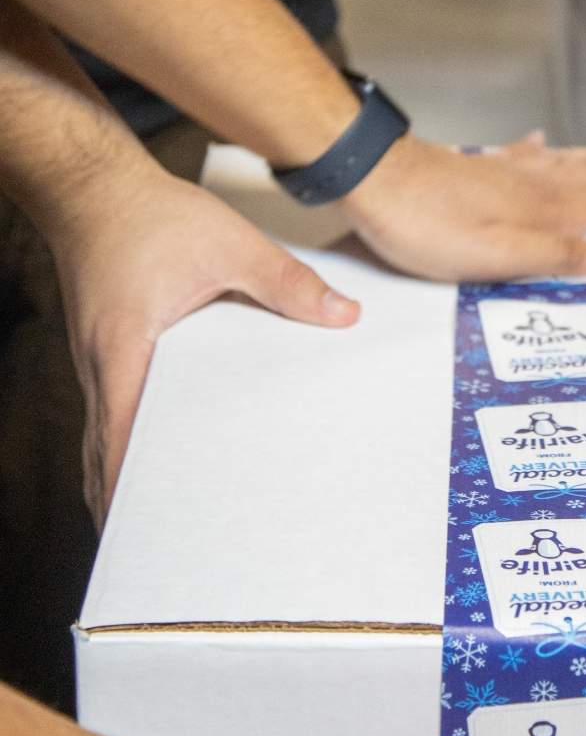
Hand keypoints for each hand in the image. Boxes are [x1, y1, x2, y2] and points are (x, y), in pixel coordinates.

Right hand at [50, 163, 359, 526]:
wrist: (91, 186)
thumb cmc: (148, 214)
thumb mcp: (229, 244)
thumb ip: (287, 283)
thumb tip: (344, 316)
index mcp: (126, 351)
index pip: (124, 440)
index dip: (132, 494)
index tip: (149, 537)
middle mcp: (103, 368)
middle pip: (109, 456)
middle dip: (131, 505)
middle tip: (166, 548)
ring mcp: (100, 365)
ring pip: (105, 440)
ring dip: (125, 481)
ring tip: (160, 526)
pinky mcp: (109, 355)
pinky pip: (115, 415)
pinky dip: (127, 449)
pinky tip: (158, 461)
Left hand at [343, 132, 585, 281]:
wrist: (371, 182)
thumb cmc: (428, 227)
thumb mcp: (502, 257)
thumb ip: (562, 255)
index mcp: (542, 212)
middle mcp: (529, 187)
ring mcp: (501, 174)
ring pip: (564, 162)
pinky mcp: (473, 170)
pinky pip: (519, 155)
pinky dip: (538, 149)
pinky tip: (541, 141)